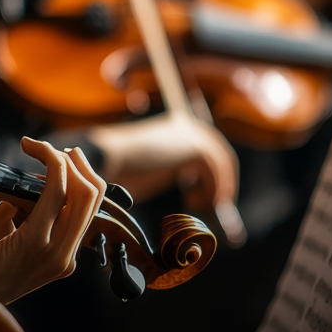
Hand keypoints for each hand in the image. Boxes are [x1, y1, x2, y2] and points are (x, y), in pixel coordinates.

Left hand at [0, 138, 104, 302]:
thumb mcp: (8, 232)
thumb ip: (27, 207)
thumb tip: (35, 178)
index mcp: (63, 256)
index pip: (90, 209)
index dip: (82, 176)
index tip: (62, 158)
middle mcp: (67, 257)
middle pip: (93, 198)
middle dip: (78, 164)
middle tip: (54, 147)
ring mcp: (55, 254)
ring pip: (80, 194)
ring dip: (60, 160)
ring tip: (37, 147)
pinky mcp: (35, 244)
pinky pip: (53, 196)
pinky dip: (49, 167)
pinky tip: (34, 154)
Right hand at [87, 114, 237, 211]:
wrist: (109, 159)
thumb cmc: (123, 168)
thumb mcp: (155, 168)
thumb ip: (176, 170)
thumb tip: (198, 190)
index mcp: (178, 126)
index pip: (210, 148)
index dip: (215, 174)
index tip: (210, 196)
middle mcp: (189, 126)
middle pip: (222, 155)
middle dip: (222, 182)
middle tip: (215, 205)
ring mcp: (194, 135)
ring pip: (221, 165)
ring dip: (216, 189)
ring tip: (198, 205)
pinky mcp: (196, 149)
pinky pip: (214, 174)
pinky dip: (210, 191)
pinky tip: (191, 201)